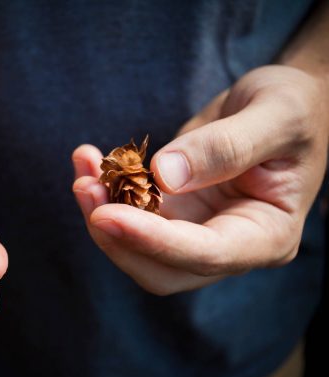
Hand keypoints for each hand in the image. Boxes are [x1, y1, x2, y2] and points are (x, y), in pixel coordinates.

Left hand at [73, 65, 327, 294]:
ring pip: (138, 248)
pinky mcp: (175, 213)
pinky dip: (106, 194)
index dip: (153, 241)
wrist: (285, 105)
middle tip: (85, 188)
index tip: (106, 214)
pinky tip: (91, 161)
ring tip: (83, 165)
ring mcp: (198, 232)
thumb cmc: (294, 107)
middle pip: (162, 269)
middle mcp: (229, 245)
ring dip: (101, 214)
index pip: (204, 255)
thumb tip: (164, 175)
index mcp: (266, 235)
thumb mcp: (276, 116)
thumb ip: (225, 147)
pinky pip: (132, 216)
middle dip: (117, 237)